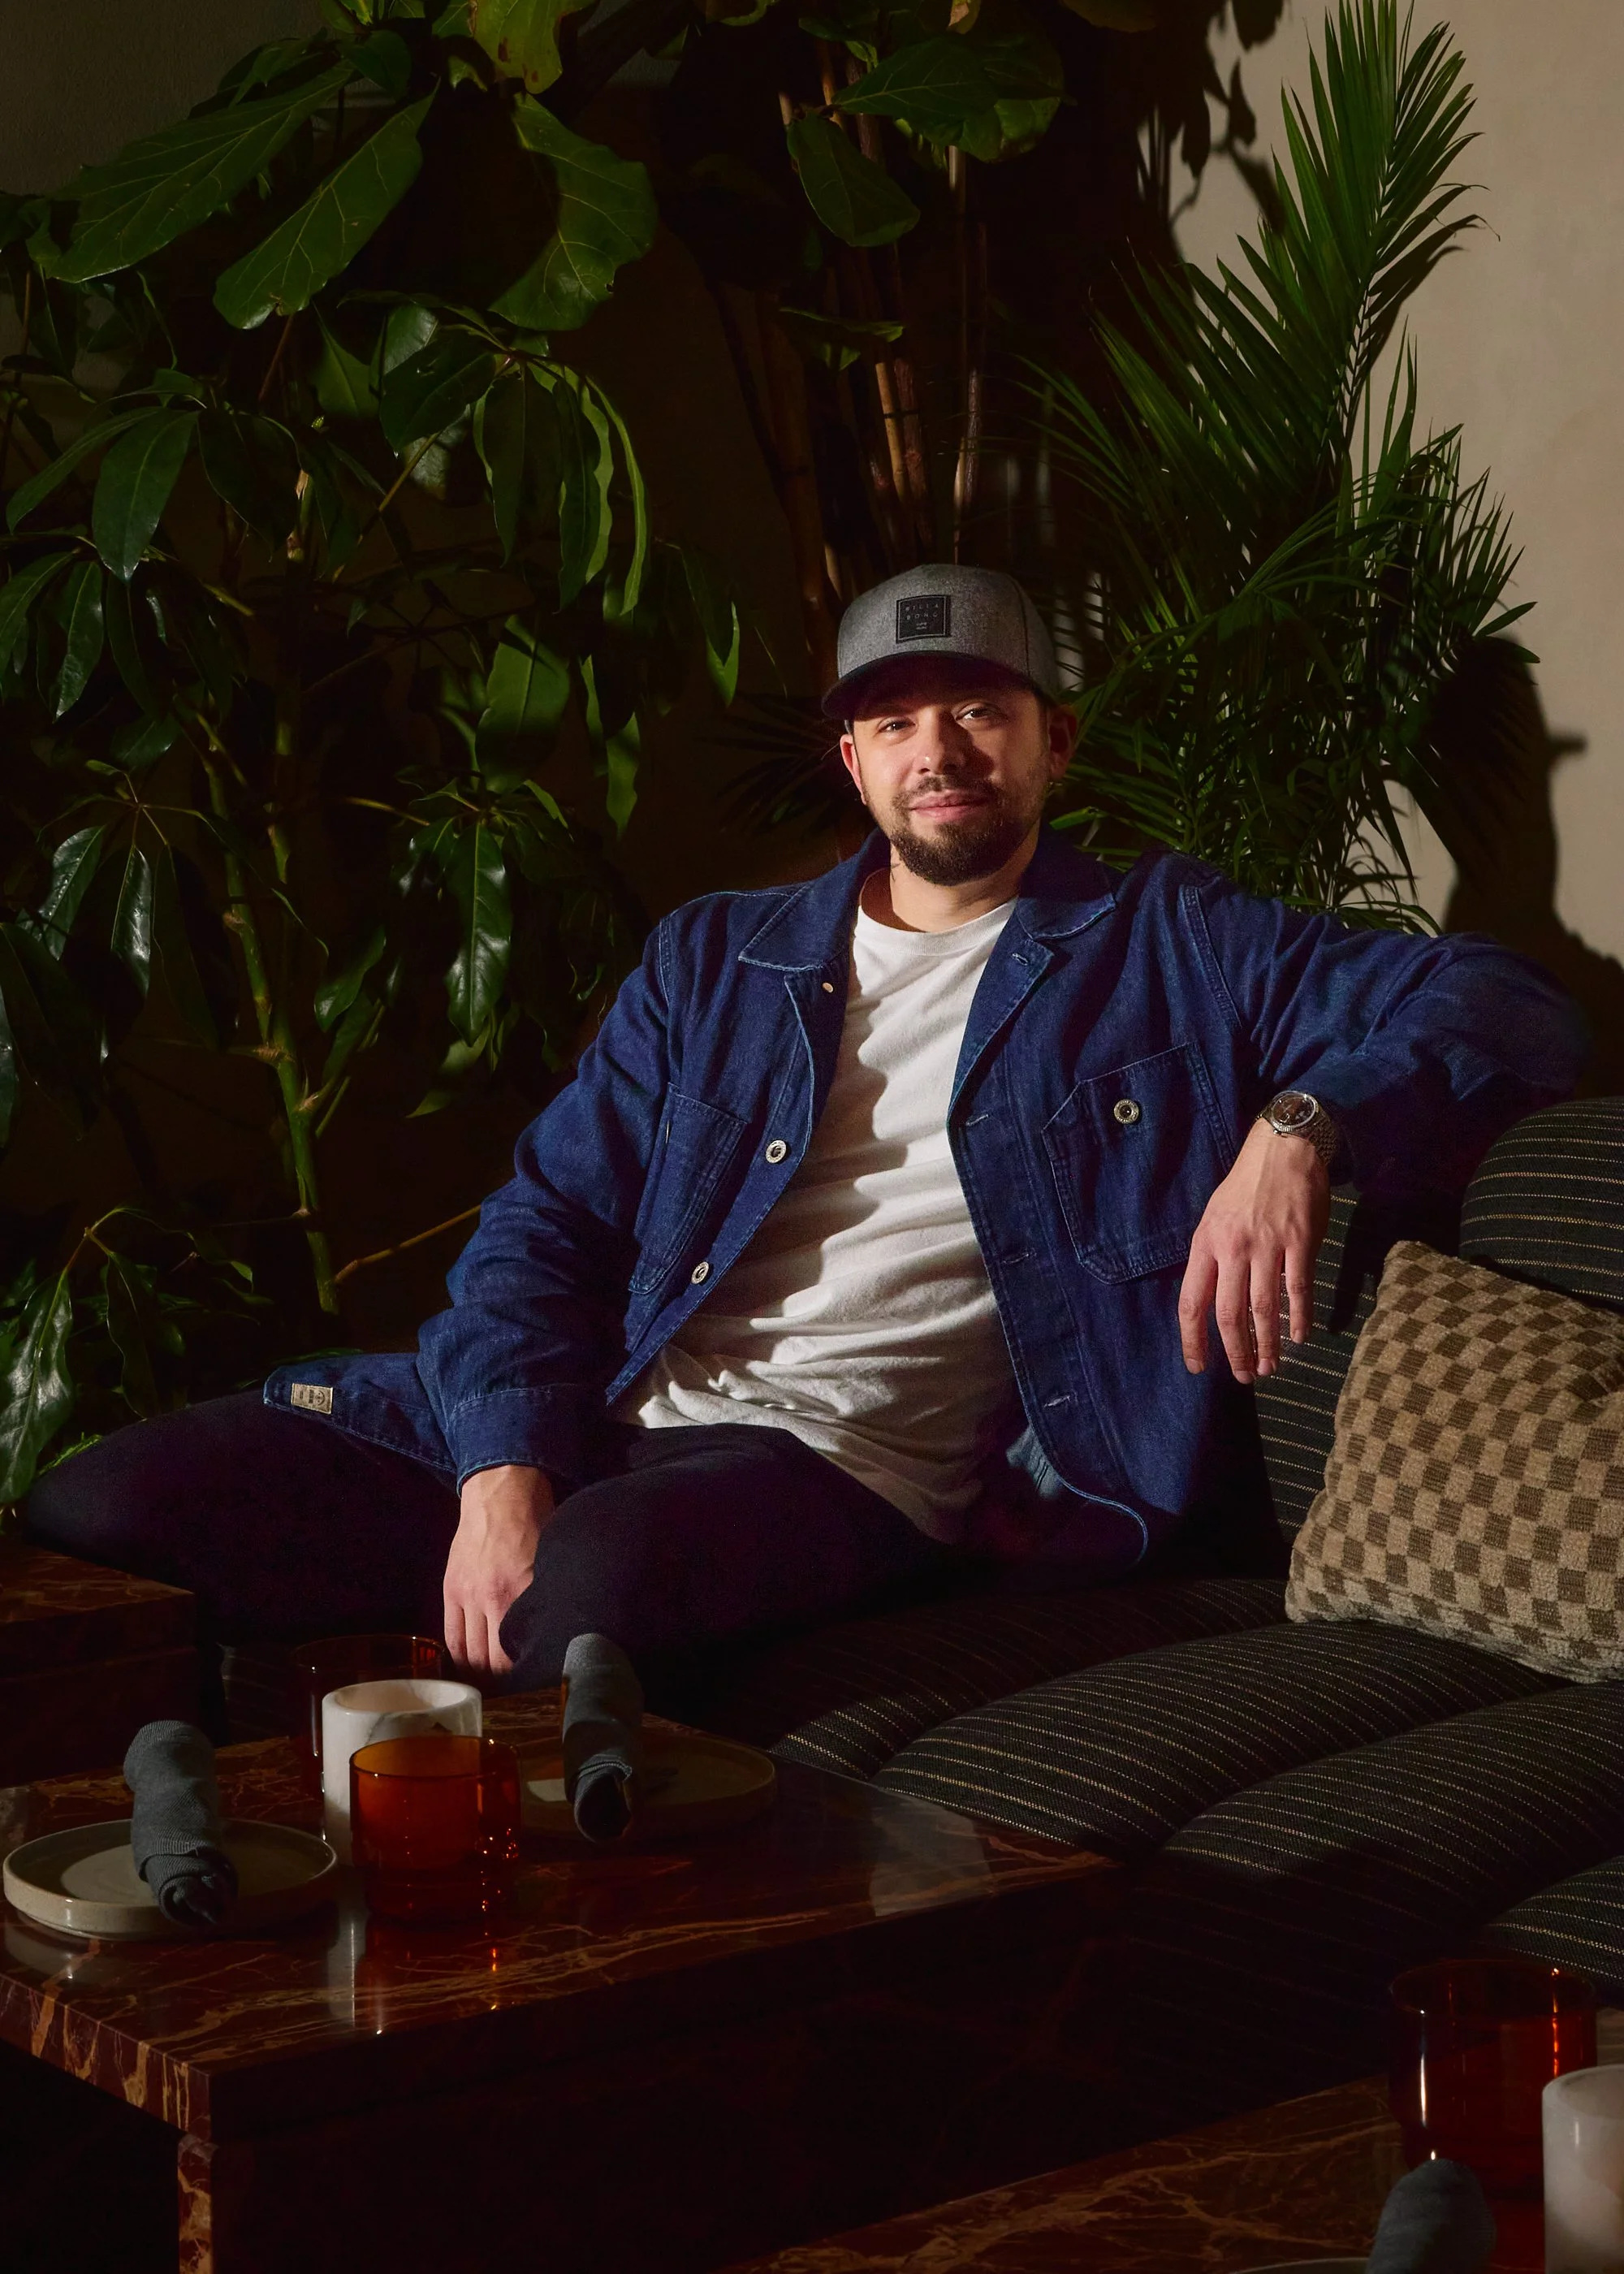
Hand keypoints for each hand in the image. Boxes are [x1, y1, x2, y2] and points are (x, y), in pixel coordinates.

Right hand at [443, 1464, 554, 1677]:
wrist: (501, 1490)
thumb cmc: (537, 1522)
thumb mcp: (554, 1560)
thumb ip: (551, 1598)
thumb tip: (562, 1634)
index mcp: (522, 1590)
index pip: (520, 1653)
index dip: (528, 1677)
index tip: (539, 1688)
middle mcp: (491, 1597)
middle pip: (493, 1661)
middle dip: (505, 1684)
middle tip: (518, 1695)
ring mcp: (467, 1594)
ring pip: (469, 1654)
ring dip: (481, 1675)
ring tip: (495, 1687)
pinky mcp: (451, 1589)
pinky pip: (451, 1636)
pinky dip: (460, 1657)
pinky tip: (471, 1669)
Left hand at [1178, 1118, 1330, 1382]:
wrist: (1282, 1149)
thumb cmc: (1245, 1187)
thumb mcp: (1214, 1218)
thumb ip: (1212, 1258)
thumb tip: (1210, 1301)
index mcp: (1205, 1243)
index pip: (1192, 1302)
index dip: (1193, 1340)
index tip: (1197, 1366)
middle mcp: (1233, 1248)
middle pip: (1229, 1314)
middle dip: (1235, 1352)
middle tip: (1244, 1376)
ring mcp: (1267, 1246)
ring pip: (1264, 1308)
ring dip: (1268, 1344)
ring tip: (1269, 1366)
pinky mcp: (1299, 1243)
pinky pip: (1298, 1290)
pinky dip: (1299, 1318)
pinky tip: (1300, 1337)